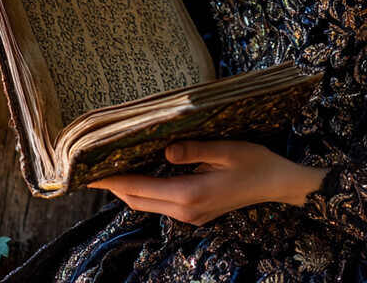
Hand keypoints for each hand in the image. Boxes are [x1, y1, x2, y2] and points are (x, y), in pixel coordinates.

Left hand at [87, 140, 328, 225]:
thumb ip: (193, 150)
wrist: (278, 184)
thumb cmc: (254, 162)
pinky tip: (142, 173)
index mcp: (190, 194)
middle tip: (92, 167)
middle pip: (137, 200)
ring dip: (129, 188)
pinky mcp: (197, 213)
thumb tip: (164, 150)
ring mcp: (191, 215)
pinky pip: (161, 203)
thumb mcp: (225, 149)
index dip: (112, 180)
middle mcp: (186, 210)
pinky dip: (145, 190)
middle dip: (114, 185)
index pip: (139, 188)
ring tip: (112, 167)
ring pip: (148, 203)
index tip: (89, 172)